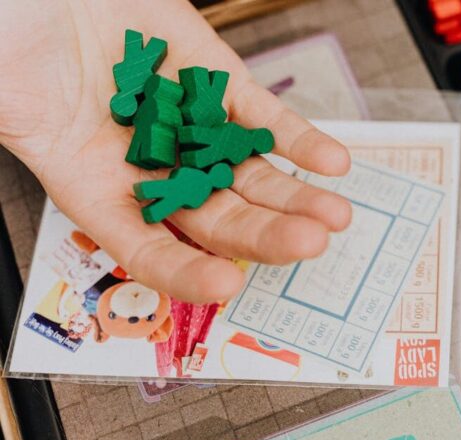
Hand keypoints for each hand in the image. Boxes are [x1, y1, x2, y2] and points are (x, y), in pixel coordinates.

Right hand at [0, 0, 351, 302]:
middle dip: (264, 236)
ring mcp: (190, 127)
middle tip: (305, 246)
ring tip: (333, 217)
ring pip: (250, 176)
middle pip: (217, 218)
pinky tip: (332, 163)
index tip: (223, 286)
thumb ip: (22, 126)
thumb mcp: (7, 96)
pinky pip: (265, 120)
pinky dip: (299, 141)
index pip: (147, 248)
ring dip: (295, 200)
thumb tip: (21, 134)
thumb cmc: (15, 36)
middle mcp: (152, 167)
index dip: (185, 272)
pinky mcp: (217, 84)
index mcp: (96, 187)